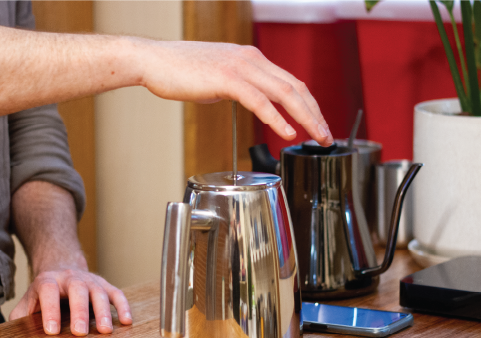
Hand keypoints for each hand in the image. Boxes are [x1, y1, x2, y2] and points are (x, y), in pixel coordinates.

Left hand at [8, 268, 131, 335]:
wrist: (61, 267)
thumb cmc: (43, 293)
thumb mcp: (28, 301)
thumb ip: (20, 317)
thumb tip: (10, 337)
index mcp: (47, 280)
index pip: (48, 291)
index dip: (50, 310)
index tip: (52, 331)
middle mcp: (70, 277)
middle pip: (77, 288)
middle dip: (79, 310)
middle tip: (80, 332)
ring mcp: (90, 280)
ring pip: (98, 291)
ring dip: (103, 311)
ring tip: (105, 331)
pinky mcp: (105, 285)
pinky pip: (117, 293)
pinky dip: (123, 307)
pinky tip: (126, 322)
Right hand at [133, 39, 332, 144]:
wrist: (153, 61)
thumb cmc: (179, 70)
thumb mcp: (218, 77)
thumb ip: (237, 87)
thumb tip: (246, 100)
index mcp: (251, 58)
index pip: (291, 82)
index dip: (309, 105)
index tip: (318, 124)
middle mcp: (251, 59)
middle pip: (296, 87)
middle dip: (315, 113)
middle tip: (326, 136)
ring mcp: (240, 67)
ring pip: (285, 93)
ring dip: (305, 117)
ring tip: (316, 136)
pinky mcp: (227, 79)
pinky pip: (259, 101)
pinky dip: (276, 118)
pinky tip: (286, 132)